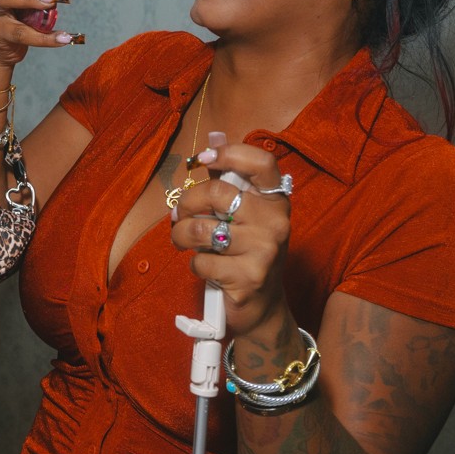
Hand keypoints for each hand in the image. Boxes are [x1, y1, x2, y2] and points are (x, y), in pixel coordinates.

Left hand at [171, 133, 293, 343]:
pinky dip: (194, 264)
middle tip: (178, 214)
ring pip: (202, 230)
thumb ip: (229, 184)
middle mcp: (275, 222)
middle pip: (218, 193)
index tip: (204, 159)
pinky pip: (201, 261)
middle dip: (186, 202)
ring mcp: (264, 251)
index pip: (262, 162)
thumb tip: (209, 145)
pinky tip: (204, 267)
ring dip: (181, 235)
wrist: (264, 308)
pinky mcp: (248, 277)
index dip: (230, 153)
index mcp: (276, 202)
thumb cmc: (247, 253)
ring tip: (181, 240)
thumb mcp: (246, 217)